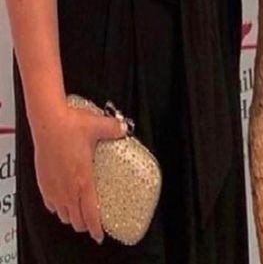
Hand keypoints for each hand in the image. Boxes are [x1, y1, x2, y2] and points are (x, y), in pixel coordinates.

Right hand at [32, 104, 125, 242]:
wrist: (48, 122)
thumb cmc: (71, 126)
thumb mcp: (99, 126)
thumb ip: (115, 129)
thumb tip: (125, 129)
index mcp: (83, 180)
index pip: (90, 213)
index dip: (95, 227)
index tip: (99, 235)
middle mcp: (67, 188)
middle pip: (75, 219)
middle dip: (84, 224)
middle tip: (92, 223)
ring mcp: (53, 187)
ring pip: (62, 214)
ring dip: (71, 216)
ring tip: (79, 213)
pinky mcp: (43, 182)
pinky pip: (50, 203)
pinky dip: (57, 207)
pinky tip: (62, 201)